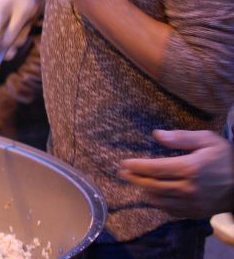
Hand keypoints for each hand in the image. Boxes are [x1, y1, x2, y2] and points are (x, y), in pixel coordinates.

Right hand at [0, 0, 44, 61]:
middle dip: (8, 45)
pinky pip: (11, 34)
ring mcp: (0, 18)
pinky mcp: (7, 20)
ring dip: (17, 37)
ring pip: (5, 38)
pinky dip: (20, 33)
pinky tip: (27, 23)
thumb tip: (4, 46)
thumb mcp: (24, 14)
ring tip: (27, 24)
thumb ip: (13, 31)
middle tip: (13, 53)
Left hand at [119, 129, 233, 217]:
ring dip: (145, 191)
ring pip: (160, 200)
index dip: (136, 166)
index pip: (155, 169)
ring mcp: (193, 203)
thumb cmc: (226, 158)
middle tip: (123, 173)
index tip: (124, 163)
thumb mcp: (207, 140)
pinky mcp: (197, 213)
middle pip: (153, 185)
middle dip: (135, 179)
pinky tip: (154, 196)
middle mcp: (189, 188)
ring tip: (137, 182)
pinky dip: (159, 204)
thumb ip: (181, 137)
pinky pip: (171, 211)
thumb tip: (157, 134)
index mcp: (190, 168)